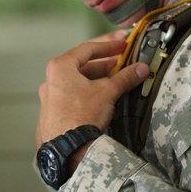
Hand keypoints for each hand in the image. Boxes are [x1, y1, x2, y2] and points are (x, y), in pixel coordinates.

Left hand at [35, 31, 148, 147]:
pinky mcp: (55, 113)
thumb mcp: (108, 91)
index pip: (88, 48)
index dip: (109, 45)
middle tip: (122, 60)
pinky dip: (90, 92)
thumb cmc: (79, 118)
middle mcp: (51, 81)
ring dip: (99, 78)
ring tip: (116, 79)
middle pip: (83, 65)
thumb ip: (125, 77)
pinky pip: (75, 96)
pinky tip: (103, 98)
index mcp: (60, 68)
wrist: (68, 148)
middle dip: (105, 62)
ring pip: (79, 81)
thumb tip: (139, 69)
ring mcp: (51, 98)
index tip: (122, 43)